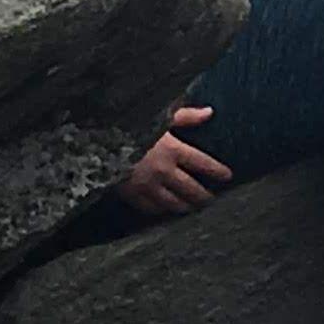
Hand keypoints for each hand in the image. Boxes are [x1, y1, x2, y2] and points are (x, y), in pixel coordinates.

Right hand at [118, 109, 234, 217]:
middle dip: (203, 196)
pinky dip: (160, 210)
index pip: (202, 163)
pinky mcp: (132, 195)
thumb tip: (209, 112)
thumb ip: (186, 116)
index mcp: (172, 149)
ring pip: (173, 203)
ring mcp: (147, 185)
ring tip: (192, 208)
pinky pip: (151, 208)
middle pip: (191, 189)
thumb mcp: (158, 116)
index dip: (217, 171)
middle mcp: (163, 170)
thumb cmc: (128, 124)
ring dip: (185, 207)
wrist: (96, 141)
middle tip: (211, 199)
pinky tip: (165, 211)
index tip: (227, 176)